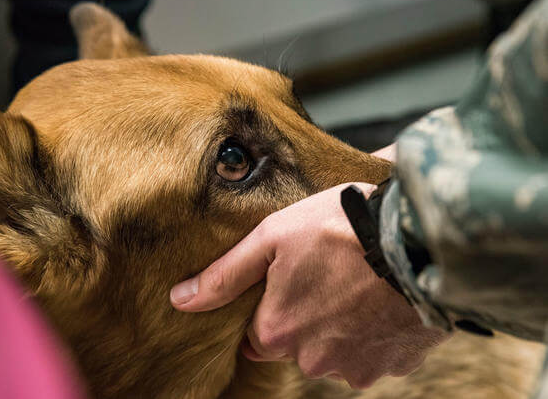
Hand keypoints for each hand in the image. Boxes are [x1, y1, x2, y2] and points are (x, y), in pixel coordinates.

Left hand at [170, 146, 445, 388]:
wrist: (418, 239)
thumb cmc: (340, 230)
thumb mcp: (271, 238)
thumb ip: (224, 276)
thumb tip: (178, 301)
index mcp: (277, 333)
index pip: (257, 336)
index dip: (270, 308)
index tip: (286, 283)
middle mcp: (313, 361)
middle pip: (297, 343)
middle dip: (306, 316)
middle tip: (325, 273)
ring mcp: (356, 367)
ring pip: (336, 349)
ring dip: (341, 325)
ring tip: (355, 281)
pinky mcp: (394, 364)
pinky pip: (374, 352)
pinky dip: (374, 332)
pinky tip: (380, 298)